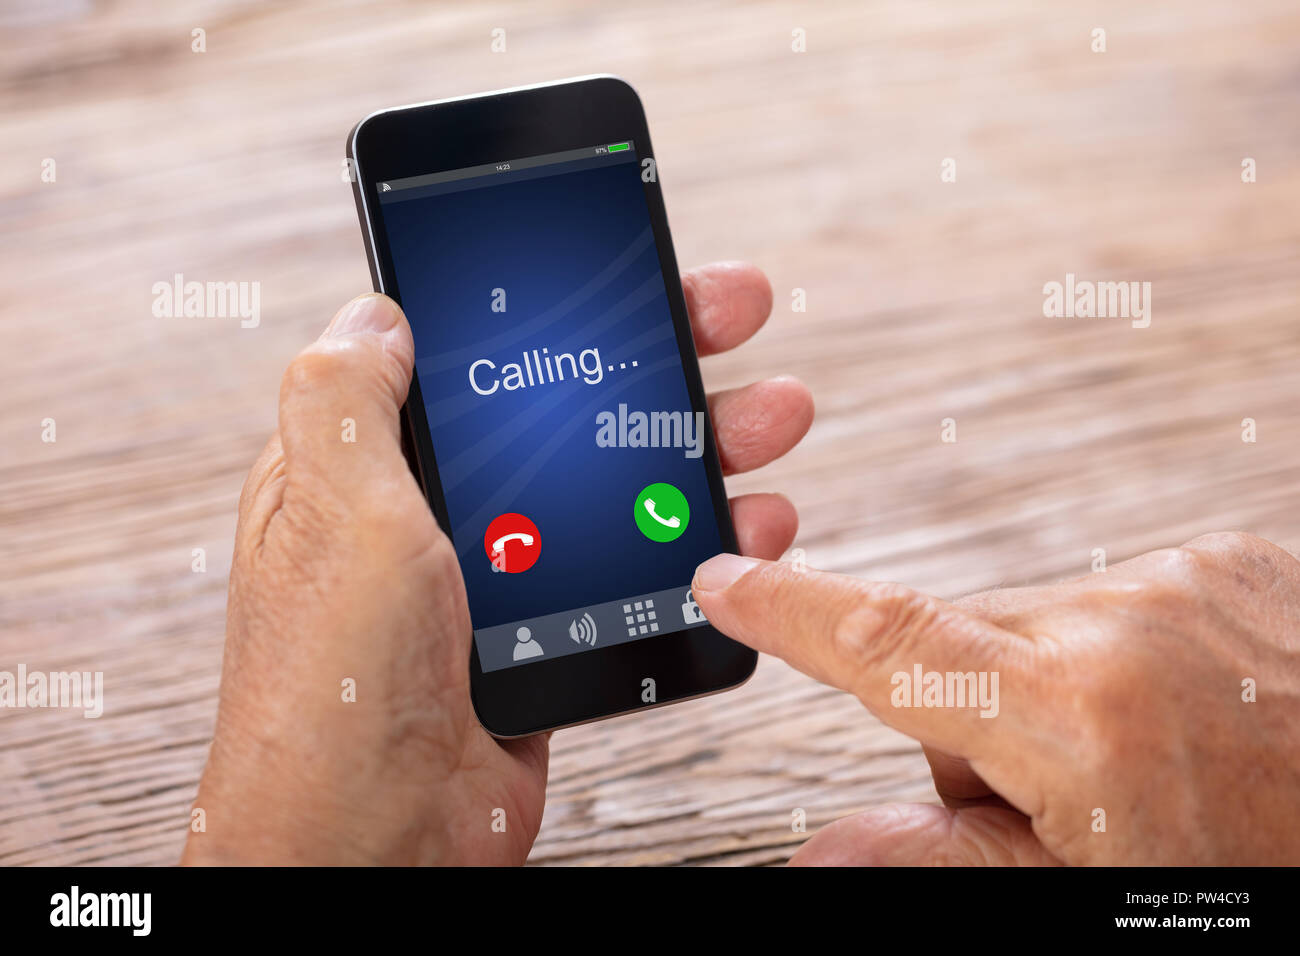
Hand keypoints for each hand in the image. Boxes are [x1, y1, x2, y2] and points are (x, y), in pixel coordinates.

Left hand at [182, 262, 811, 864]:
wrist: (375, 839)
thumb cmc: (332, 687)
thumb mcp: (332, 510)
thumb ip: (348, 398)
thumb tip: (377, 310)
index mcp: (383, 465)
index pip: (482, 352)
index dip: (560, 301)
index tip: (631, 262)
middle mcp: (448, 510)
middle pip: (572, 407)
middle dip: (660, 354)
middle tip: (731, 312)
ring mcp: (508, 572)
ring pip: (622, 484)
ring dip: (703, 443)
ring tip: (773, 417)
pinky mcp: (557, 631)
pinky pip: (643, 568)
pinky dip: (704, 542)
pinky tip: (752, 525)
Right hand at [691, 532, 1299, 864]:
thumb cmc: (1265, 868)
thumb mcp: (1092, 895)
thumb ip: (944, 863)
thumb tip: (824, 849)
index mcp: (1076, 710)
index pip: (889, 644)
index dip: (793, 611)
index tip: (727, 577)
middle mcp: (1127, 616)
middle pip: (968, 651)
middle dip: (979, 721)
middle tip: (1060, 802)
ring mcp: (1189, 578)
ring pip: (1046, 627)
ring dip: (1058, 691)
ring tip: (1148, 766)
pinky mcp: (1235, 561)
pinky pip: (1122, 599)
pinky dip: (1125, 656)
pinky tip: (1192, 718)